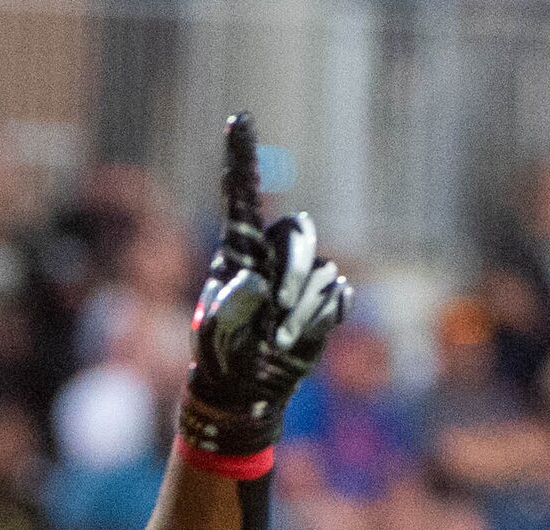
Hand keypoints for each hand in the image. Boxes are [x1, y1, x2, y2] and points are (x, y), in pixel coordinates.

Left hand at [181, 113, 352, 457]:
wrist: (244, 390)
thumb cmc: (220, 357)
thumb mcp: (213, 335)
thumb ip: (229, 306)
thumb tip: (254, 279)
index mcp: (237, 253)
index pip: (241, 198)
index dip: (242, 160)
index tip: (237, 118)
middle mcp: (270, 257)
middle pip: (297, 234)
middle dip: (293, 269)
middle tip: (277, 310)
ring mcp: (300, 277)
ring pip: (319, 273)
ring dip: (299, 311)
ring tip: (275, 340)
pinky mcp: (323, 300)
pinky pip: (335, 297)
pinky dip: (317, 322)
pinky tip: (297, 338)